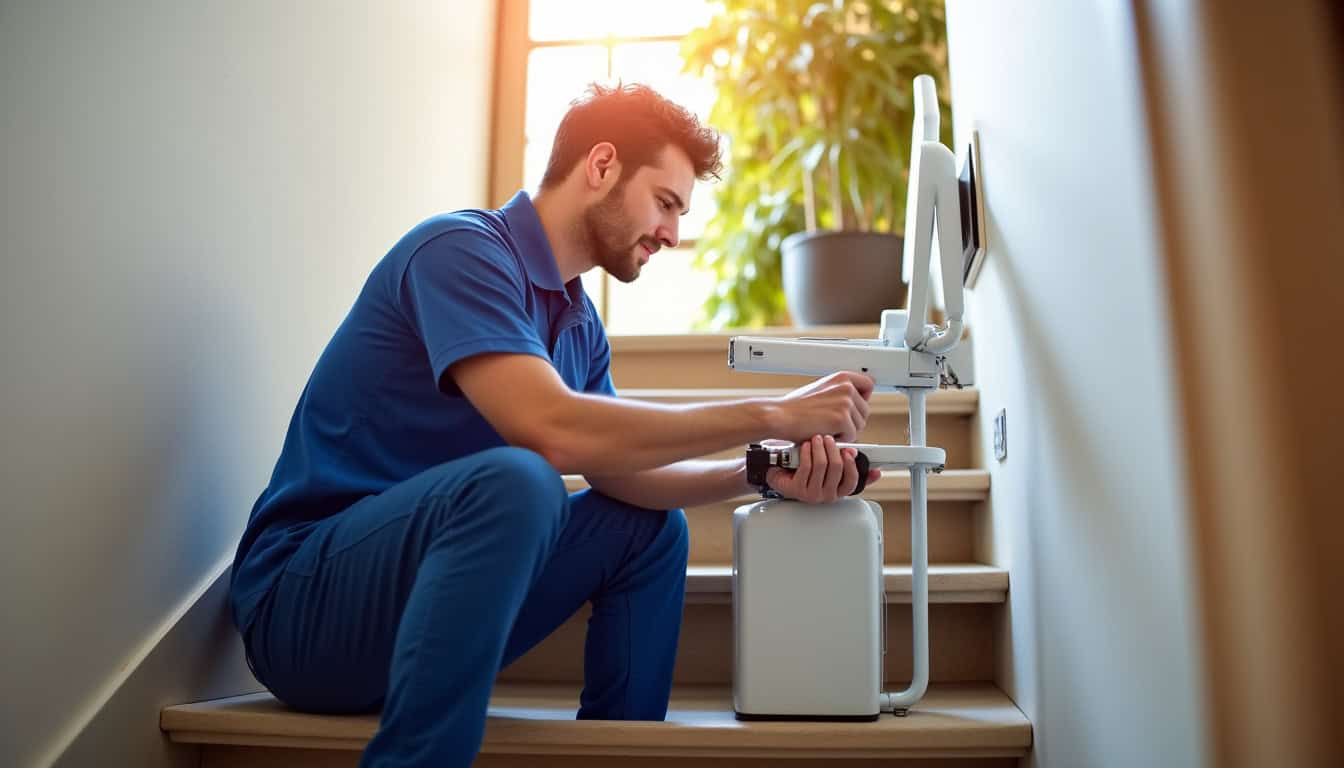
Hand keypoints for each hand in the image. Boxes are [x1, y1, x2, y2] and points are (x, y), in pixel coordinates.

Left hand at [764, 435, 882, 503]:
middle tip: (829, 438)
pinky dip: (807, 453)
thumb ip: (845, 464)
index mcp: (836, 491)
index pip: (852, 482)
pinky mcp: (798, 490)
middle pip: (837, 468)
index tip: (852, 451)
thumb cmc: (804, 469)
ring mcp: (812, 494)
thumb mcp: (827, 467)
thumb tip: (868, 463)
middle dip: (833, 449)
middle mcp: (826, 495)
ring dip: (819, 448)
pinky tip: (806, 445)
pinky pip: (806, 467)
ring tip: (816, 439)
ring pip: (822, 466)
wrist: (778, 474)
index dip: (853, 465)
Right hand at [772, 371, 873, 442]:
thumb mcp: (821, 389)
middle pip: (865, 410)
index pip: (868, 384)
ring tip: (825, 425)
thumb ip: (839, 392)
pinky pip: (851, 436)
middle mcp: (846, 387)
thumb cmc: (795, 407)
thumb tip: (855, 400)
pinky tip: (824, 431)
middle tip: (832, 422)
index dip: (863, 398)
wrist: (780, 416)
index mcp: (841, 377)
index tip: (855, 406)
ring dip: (845, 430)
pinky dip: (838, 439)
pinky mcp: (842, 419)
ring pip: (859, 425)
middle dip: (852, 420)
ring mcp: (845, 402)